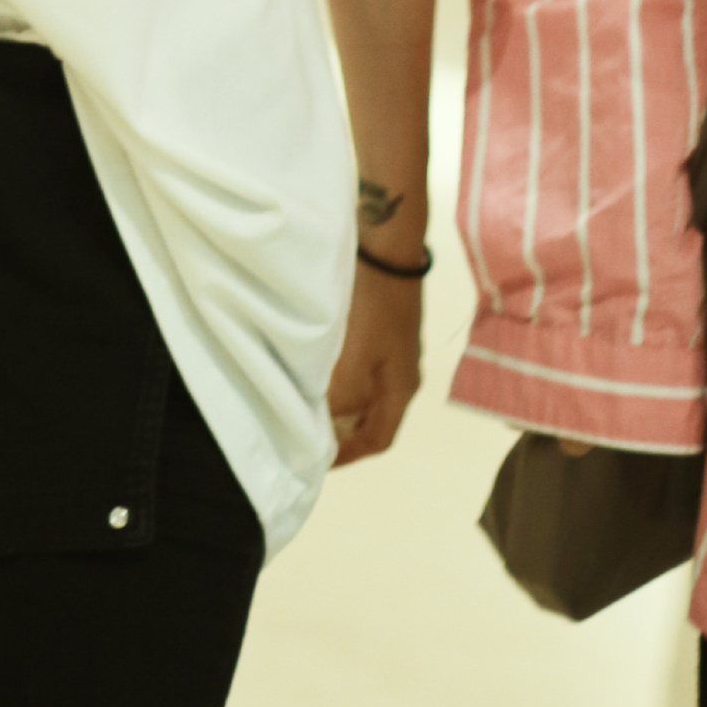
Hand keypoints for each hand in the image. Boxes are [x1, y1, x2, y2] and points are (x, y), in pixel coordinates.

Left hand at [327, 264, 422, 466]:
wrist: (385, 244)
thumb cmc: (373, 303)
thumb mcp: (355, 356)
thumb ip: (343, 396)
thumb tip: (330, 423)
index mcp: (402, 386)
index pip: (379, 437)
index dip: (350, 455)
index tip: (320, 462)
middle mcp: (401, 372)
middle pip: (372, 417)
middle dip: (342, 432)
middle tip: (307, 436)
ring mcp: (391, 349)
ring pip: (363, 393)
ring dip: (338, 404)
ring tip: (304, 407)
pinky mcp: (379, 328)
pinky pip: (358, 369)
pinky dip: (338, 380)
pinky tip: (313, 372)